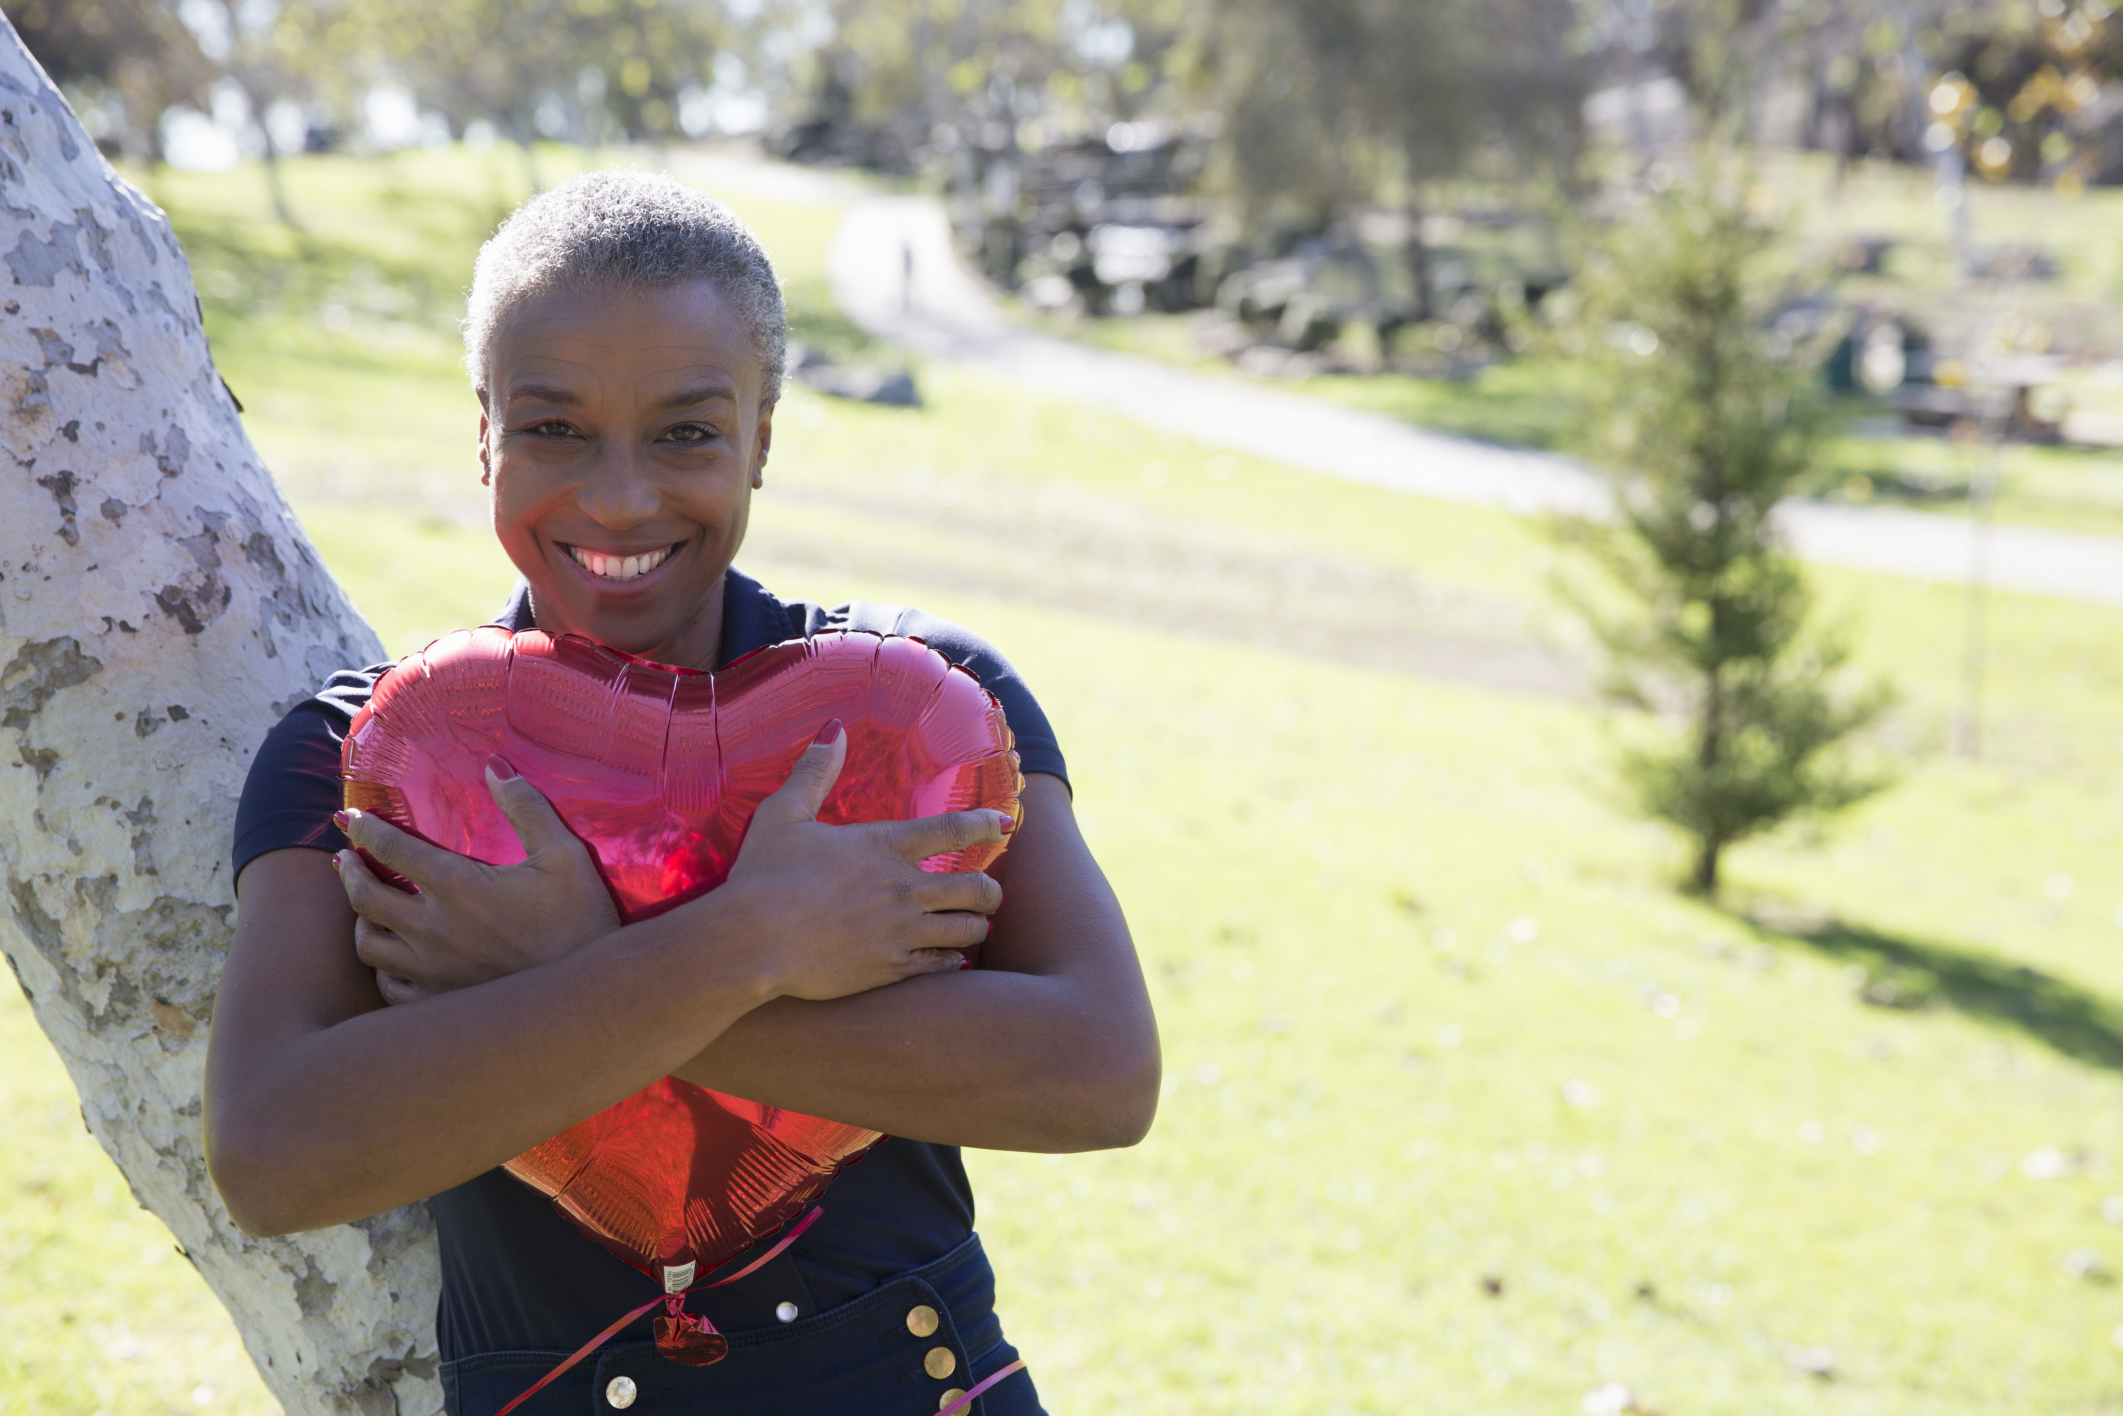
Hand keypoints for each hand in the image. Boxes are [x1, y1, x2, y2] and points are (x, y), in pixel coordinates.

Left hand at [336, 757, 620, 1003]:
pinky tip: (393, 957)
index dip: (364, 828)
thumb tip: (495, 767)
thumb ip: (527, 807)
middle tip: (344, 859)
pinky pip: (389, 986)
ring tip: (365, 908)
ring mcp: (431, 970)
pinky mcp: (438, 1001)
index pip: (392, 849)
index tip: (350, 817)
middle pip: (364, 897)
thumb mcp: (564, 856)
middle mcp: (432, 928)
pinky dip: (382, 967)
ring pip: (368, 945)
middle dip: (348, 872)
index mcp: (458, 886)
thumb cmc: (581, 921)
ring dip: (360, 920)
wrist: (585, 994)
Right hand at [715, 720, 1010, 1001]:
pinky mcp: (890, 970)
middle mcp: (904, 888)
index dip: (986, 824)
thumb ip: (815, 771)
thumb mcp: (784, 813)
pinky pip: (942, 966)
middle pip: (978, 888)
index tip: (1005, 824)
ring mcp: (901, 932)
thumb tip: (833, 727)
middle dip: (991, 890)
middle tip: (988, 892)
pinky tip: (948, 958)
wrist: (750, 942)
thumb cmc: (763, 875)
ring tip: (973, 925)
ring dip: (977, 926)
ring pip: (969, 930)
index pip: (954, 830)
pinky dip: (951, 960)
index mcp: (884, 846)